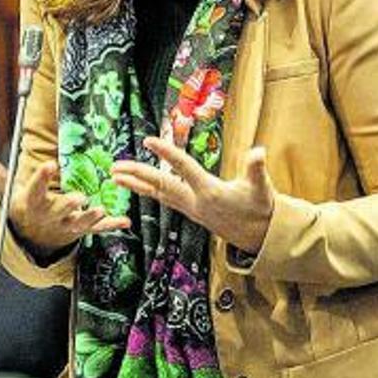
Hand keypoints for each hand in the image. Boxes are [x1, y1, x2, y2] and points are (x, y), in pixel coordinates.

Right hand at [0, 146, 129, 256]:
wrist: (33, 237)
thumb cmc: (22, 206)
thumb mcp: (6, 188)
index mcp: (31, 202)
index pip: (34, 189)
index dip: (41, 178)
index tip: (49, 165)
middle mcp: (50, 215)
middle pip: (59, 209)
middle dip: (68, 204)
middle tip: (77, 197)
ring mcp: (67, 224)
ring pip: (80, 222)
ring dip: (90, 217)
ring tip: (99, 210)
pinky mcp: (82, 229)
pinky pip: (98, 229)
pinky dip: (111, 225)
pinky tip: (125, 221)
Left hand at [111, 140, 274, 254]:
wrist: (257, 236)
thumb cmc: (260, 208)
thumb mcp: (261, 188)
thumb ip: (257, 169)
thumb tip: (259, 152)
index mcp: (209, 192)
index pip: (184, 168)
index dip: (167, 153)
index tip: (149, 141)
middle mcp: (195, 202)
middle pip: (161, 185)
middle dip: (138, 175)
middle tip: (115, 166)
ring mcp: (191, 209)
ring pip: (158, 195)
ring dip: (136, 185)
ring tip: (116, 176)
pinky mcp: (191, 212)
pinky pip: (164, 200)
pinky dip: (149, 192)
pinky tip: (140, 187)